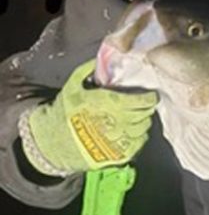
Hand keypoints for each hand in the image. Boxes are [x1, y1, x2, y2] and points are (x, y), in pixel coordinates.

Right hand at [20, 59, 157, 175]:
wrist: (53, 143)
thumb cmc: (63, 113)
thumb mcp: (72, 87)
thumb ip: (86, 71)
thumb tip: (99, 60)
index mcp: (111, 104)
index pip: (143, 101)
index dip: (149, 97)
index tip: (149, 95)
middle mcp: (119, 122)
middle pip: (145, 114)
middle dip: (145, 108)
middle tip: (141, 105)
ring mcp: (120, 139)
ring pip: (143, 128)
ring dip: (141, 122)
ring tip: (133, 118)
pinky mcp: (119, 154)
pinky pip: (139, 144)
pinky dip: (137, 137)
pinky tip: (129, 132)